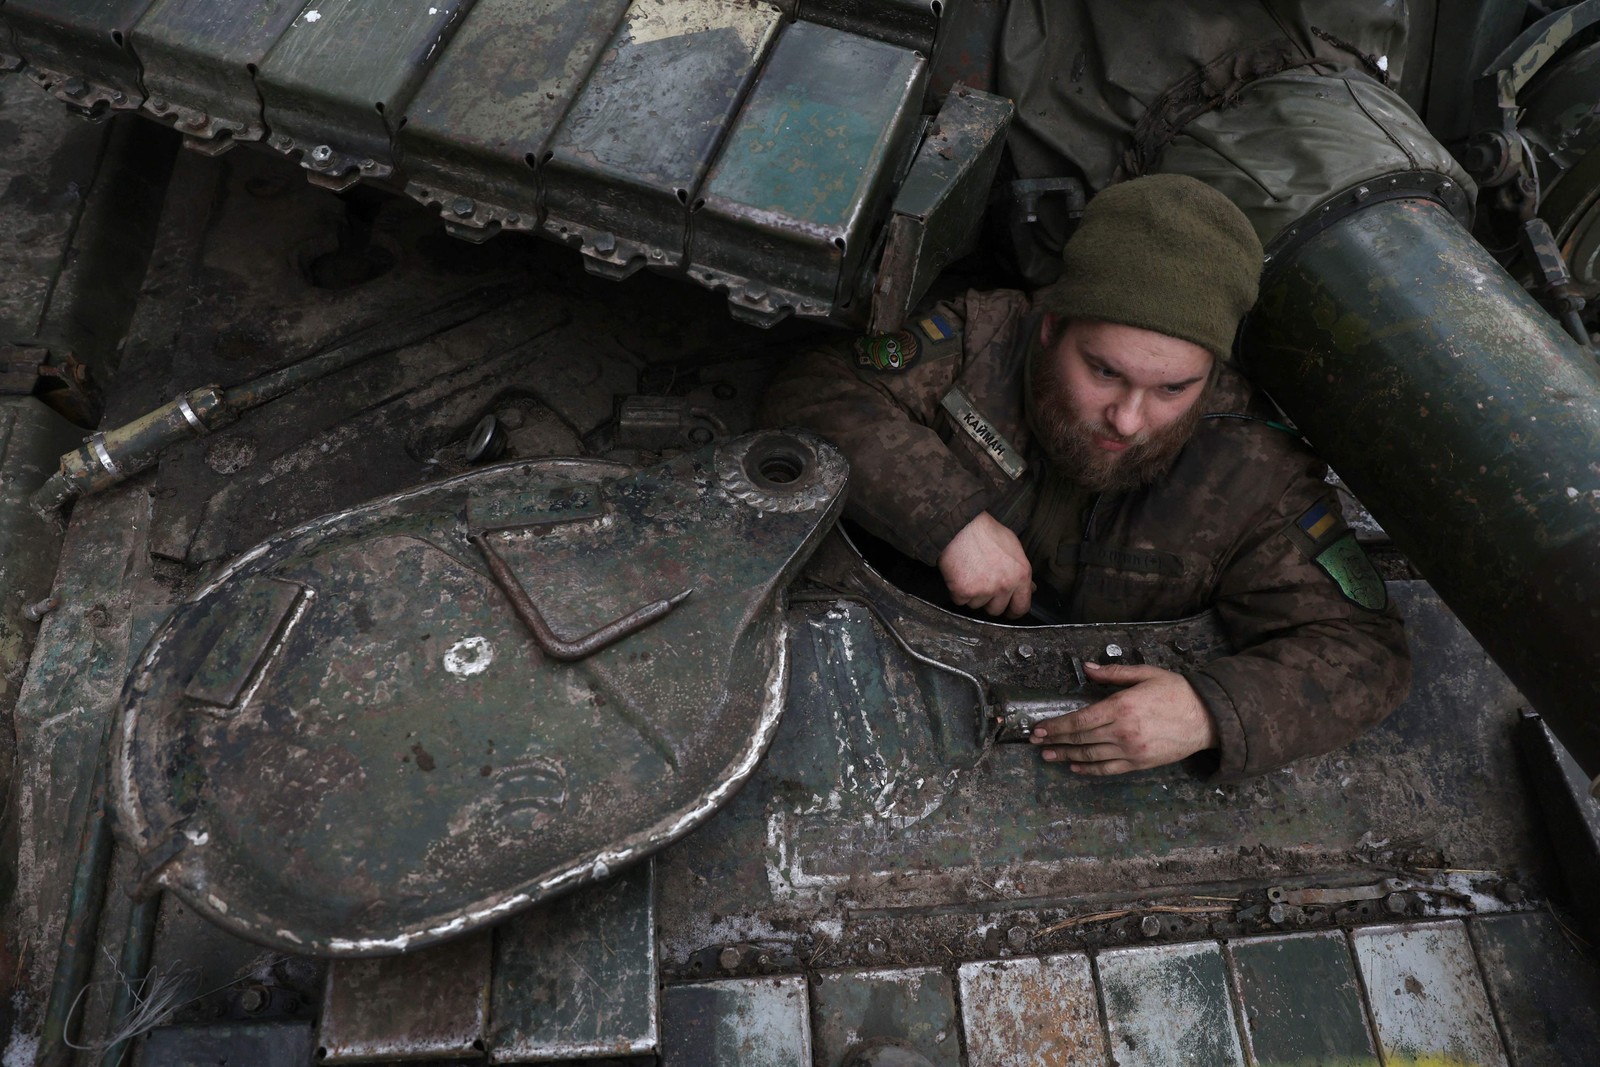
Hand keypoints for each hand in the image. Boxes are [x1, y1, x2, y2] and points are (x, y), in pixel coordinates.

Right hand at [938, 512, 1033, 617]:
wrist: (962, 526)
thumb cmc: (987, 533)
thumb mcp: (1013, 548)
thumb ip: (1021, 572)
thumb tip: (1029, 588)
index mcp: (1021, 575)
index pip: (1021, 607)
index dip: (1013, 611)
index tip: (1007, 610)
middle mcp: (1004, 585)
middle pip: (996, 610)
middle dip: (989, 601)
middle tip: (982, 585)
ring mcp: (984, 590)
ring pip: (976, 606)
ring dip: (972, 595)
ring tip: (970, 574)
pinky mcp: (964, 591)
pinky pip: (960, 601)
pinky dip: (957, 591)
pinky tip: (959, 575)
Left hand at [1029, 662, 1218, 774]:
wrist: (1207, 717)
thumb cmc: (1176, 691)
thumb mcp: (1145, 674)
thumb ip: (1113, 673)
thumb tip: (1087, 668)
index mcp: (1121, 707)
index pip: (1079, 720)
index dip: (1056, 726)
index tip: (1039, 728)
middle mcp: (1123, 732)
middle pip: (1080, 739)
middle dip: (1055, 741)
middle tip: (1036, 743)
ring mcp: (1131, 750)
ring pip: (1090, 757)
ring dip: (1066, 757)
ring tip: (1048, 756)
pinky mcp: (1140, 763)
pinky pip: (1108, 769)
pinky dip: (1089, 770)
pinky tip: (1075, 768)